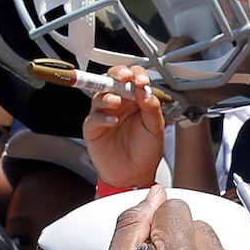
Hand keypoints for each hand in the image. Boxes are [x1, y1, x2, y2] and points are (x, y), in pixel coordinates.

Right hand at [81, 66, 167, 188]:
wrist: (135, 175)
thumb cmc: (145, 152)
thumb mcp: (156, 128)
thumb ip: (152, 107)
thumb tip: (145, 89)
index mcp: (135, 100)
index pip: (132, 78)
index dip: (135, 74)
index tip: (141, 80)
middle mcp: (119, 103)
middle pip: (112, 79)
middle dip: (118, 75)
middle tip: (124, 78)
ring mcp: (104, 114)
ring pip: (100, 96)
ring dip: (108, 96)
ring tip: (117, 102)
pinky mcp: (93, 128)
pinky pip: (93, 118)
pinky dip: (102, 117)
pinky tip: (113, 121)